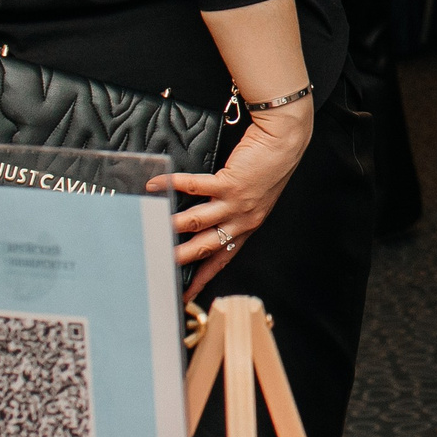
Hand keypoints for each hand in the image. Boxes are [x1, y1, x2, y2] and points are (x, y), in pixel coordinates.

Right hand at [146, 103, 311, 295]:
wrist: (284, 142)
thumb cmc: (268, 167)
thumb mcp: (252, 199)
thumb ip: (230, 213)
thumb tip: (199, 219)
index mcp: (246, 227)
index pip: (221, 259)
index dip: (202, 278)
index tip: (185, 294)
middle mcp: (241, 220)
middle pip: (205, 247)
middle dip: (180, 260)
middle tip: (159, 266)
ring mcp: (236, 204)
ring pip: (198, 222)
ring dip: (172, 227)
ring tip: (151, 231)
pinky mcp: (230, 183)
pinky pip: (195, 187)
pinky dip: (173, 184)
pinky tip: (156, 185)